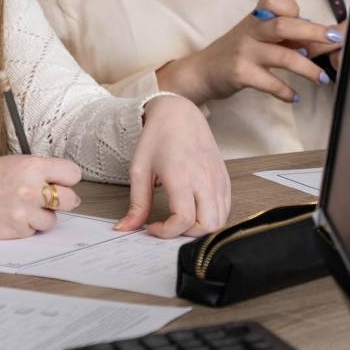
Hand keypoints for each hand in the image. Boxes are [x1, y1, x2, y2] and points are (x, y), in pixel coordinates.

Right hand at [0, 155, 82, 238]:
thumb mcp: (11, 163)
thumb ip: (38, 173)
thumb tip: (61, 187)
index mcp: (32, 166)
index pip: (72, 174)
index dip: (66, 179)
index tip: (58, 182)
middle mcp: (32, 189)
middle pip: (71, 200)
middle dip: (62, 201)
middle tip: (47, 199)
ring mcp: (24, 213)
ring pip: (52, 221)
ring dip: (40, 217)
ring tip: (19, 208)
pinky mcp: (14, 232)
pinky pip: (31, 232)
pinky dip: (23, 227)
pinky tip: (6, 217)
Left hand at [116, 94, 230, 237]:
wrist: (180, 113)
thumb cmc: (158, 137)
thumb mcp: (139, 169)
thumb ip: (136, 203)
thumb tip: (124, 229)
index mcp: (181, 176)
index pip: (183, 220)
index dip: (166, 232)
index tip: (152, 227)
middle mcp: (204, 179)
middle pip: (207, 226)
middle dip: (186, 236)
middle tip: (169, 226)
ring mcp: (218, 179)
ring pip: (220, 221)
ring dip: (200, 229)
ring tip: (180, 220)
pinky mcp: (224, 178)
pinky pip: (225, 208)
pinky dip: (212, 217)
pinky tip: (194, 210)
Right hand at [155, 0, 343, 106]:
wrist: (202, 72)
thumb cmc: (237, 52)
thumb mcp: (257, 36)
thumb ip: (285, 36)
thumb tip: (322, 40)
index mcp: (256, 17)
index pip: (276, 1)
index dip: (293, 8)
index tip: (309, 20)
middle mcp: (250, 30)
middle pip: (284, 26)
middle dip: (313, 33)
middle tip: (335, 40)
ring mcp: (245, 52)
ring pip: (283, 57)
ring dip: (307, 69)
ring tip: (322, 78)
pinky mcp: (241, 74)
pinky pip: (270, 83)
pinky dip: (286, 91)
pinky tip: (295, 97)